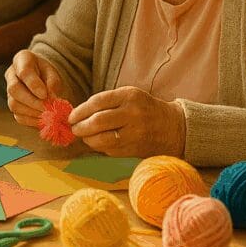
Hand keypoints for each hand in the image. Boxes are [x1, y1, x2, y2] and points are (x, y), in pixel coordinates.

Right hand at [5, 50, 64, 126]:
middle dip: (32, 101)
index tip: (45, 94)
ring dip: (32, 112)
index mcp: (22, 60)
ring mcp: (9, 91)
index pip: (24, 72)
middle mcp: (11, 75)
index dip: (33, 85)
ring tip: (48, 115)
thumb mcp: (53, 72)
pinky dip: (31, 120)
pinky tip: (43, 120)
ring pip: (14, 104)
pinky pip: (18, 116)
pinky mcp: (13, 105)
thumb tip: (51, 98)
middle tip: (47, 108)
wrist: (41, 76)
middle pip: (14, 89)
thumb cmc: (46, 72)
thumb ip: (52, 82)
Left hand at [69, 86, 185, 157]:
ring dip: (88, 139)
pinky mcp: (135, 149)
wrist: (174, 128)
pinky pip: (110, 150)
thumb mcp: (129, 96)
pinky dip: (100, 147)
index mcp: (129, 96)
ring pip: (102, 139)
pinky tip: (98, 143)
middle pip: (98, 121)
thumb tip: (78, 114)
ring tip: (84, 136)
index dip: (80, 110)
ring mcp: (135, 134)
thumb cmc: (144, 109)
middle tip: (74, 129)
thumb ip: (106, 101)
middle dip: (81, 127)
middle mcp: (133, 114)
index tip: (71, 116)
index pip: (97, 102)